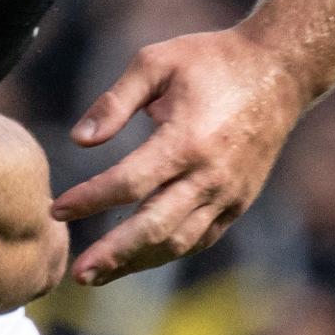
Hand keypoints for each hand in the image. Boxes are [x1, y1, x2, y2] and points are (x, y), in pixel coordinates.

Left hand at [50, 27, 310, 285]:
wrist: (279, 70)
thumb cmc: (210, 60)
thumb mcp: (156, 62)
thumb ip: (115, 101)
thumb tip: (78, 140)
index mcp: (186, 140)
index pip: (129, 183)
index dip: (90, 199)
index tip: (56, 208)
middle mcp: (209, 175)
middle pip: (154, 227)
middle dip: (113, 254)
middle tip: (77, 274)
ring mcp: (228, 193)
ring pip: (179, 242)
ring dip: (137, 262)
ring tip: (98, 274)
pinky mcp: (239, 201)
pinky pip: (201, 237)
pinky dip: (168, 251)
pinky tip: (139, 257)